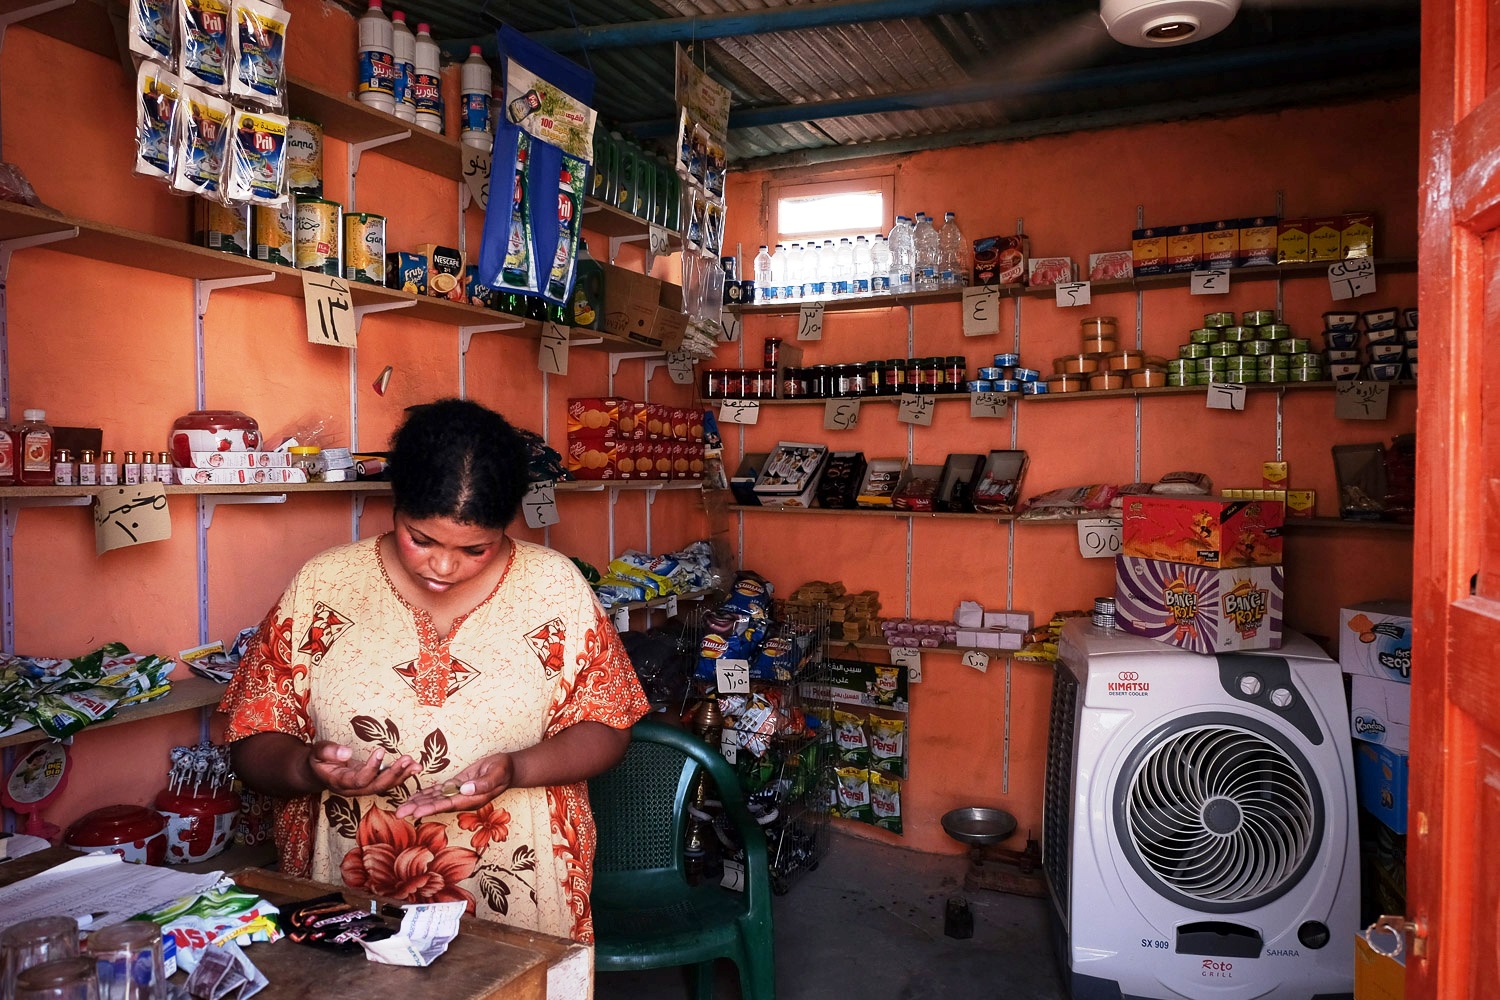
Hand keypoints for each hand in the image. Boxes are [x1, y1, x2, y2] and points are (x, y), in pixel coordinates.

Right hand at [306, 741, 418, 797]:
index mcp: (340, 782)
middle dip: (393, 774)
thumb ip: (329, 752)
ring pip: (384, 787)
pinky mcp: (371, 783)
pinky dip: (402, 775)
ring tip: (416, 765)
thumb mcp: (317, 752)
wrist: (318, 771)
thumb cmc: (318, 759)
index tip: (381, 750)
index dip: (371, 768)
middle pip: (376, 786)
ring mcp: (363, 788)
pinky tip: (414, 767)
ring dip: (401, 776)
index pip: (358, 780)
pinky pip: (388, 782)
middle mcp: (353, 789)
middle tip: (407, 759)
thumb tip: (347, 753)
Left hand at [395, 752, 515, 820]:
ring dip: (418, 802)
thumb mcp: (497, 774)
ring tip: (400, 807)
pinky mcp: (457, 785)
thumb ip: (483, 783)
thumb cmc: (504, 770)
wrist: (508, 768)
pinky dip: (426, 794)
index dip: (430, 808)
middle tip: (398, 813)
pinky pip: (439, 791)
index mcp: (471, 799)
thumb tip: (466, 789)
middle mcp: (462, 799)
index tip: (415, 812)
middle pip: (436, 805)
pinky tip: (414, 797)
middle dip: (417, 808)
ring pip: (435, 799)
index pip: (447, 805)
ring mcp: (458, 793)